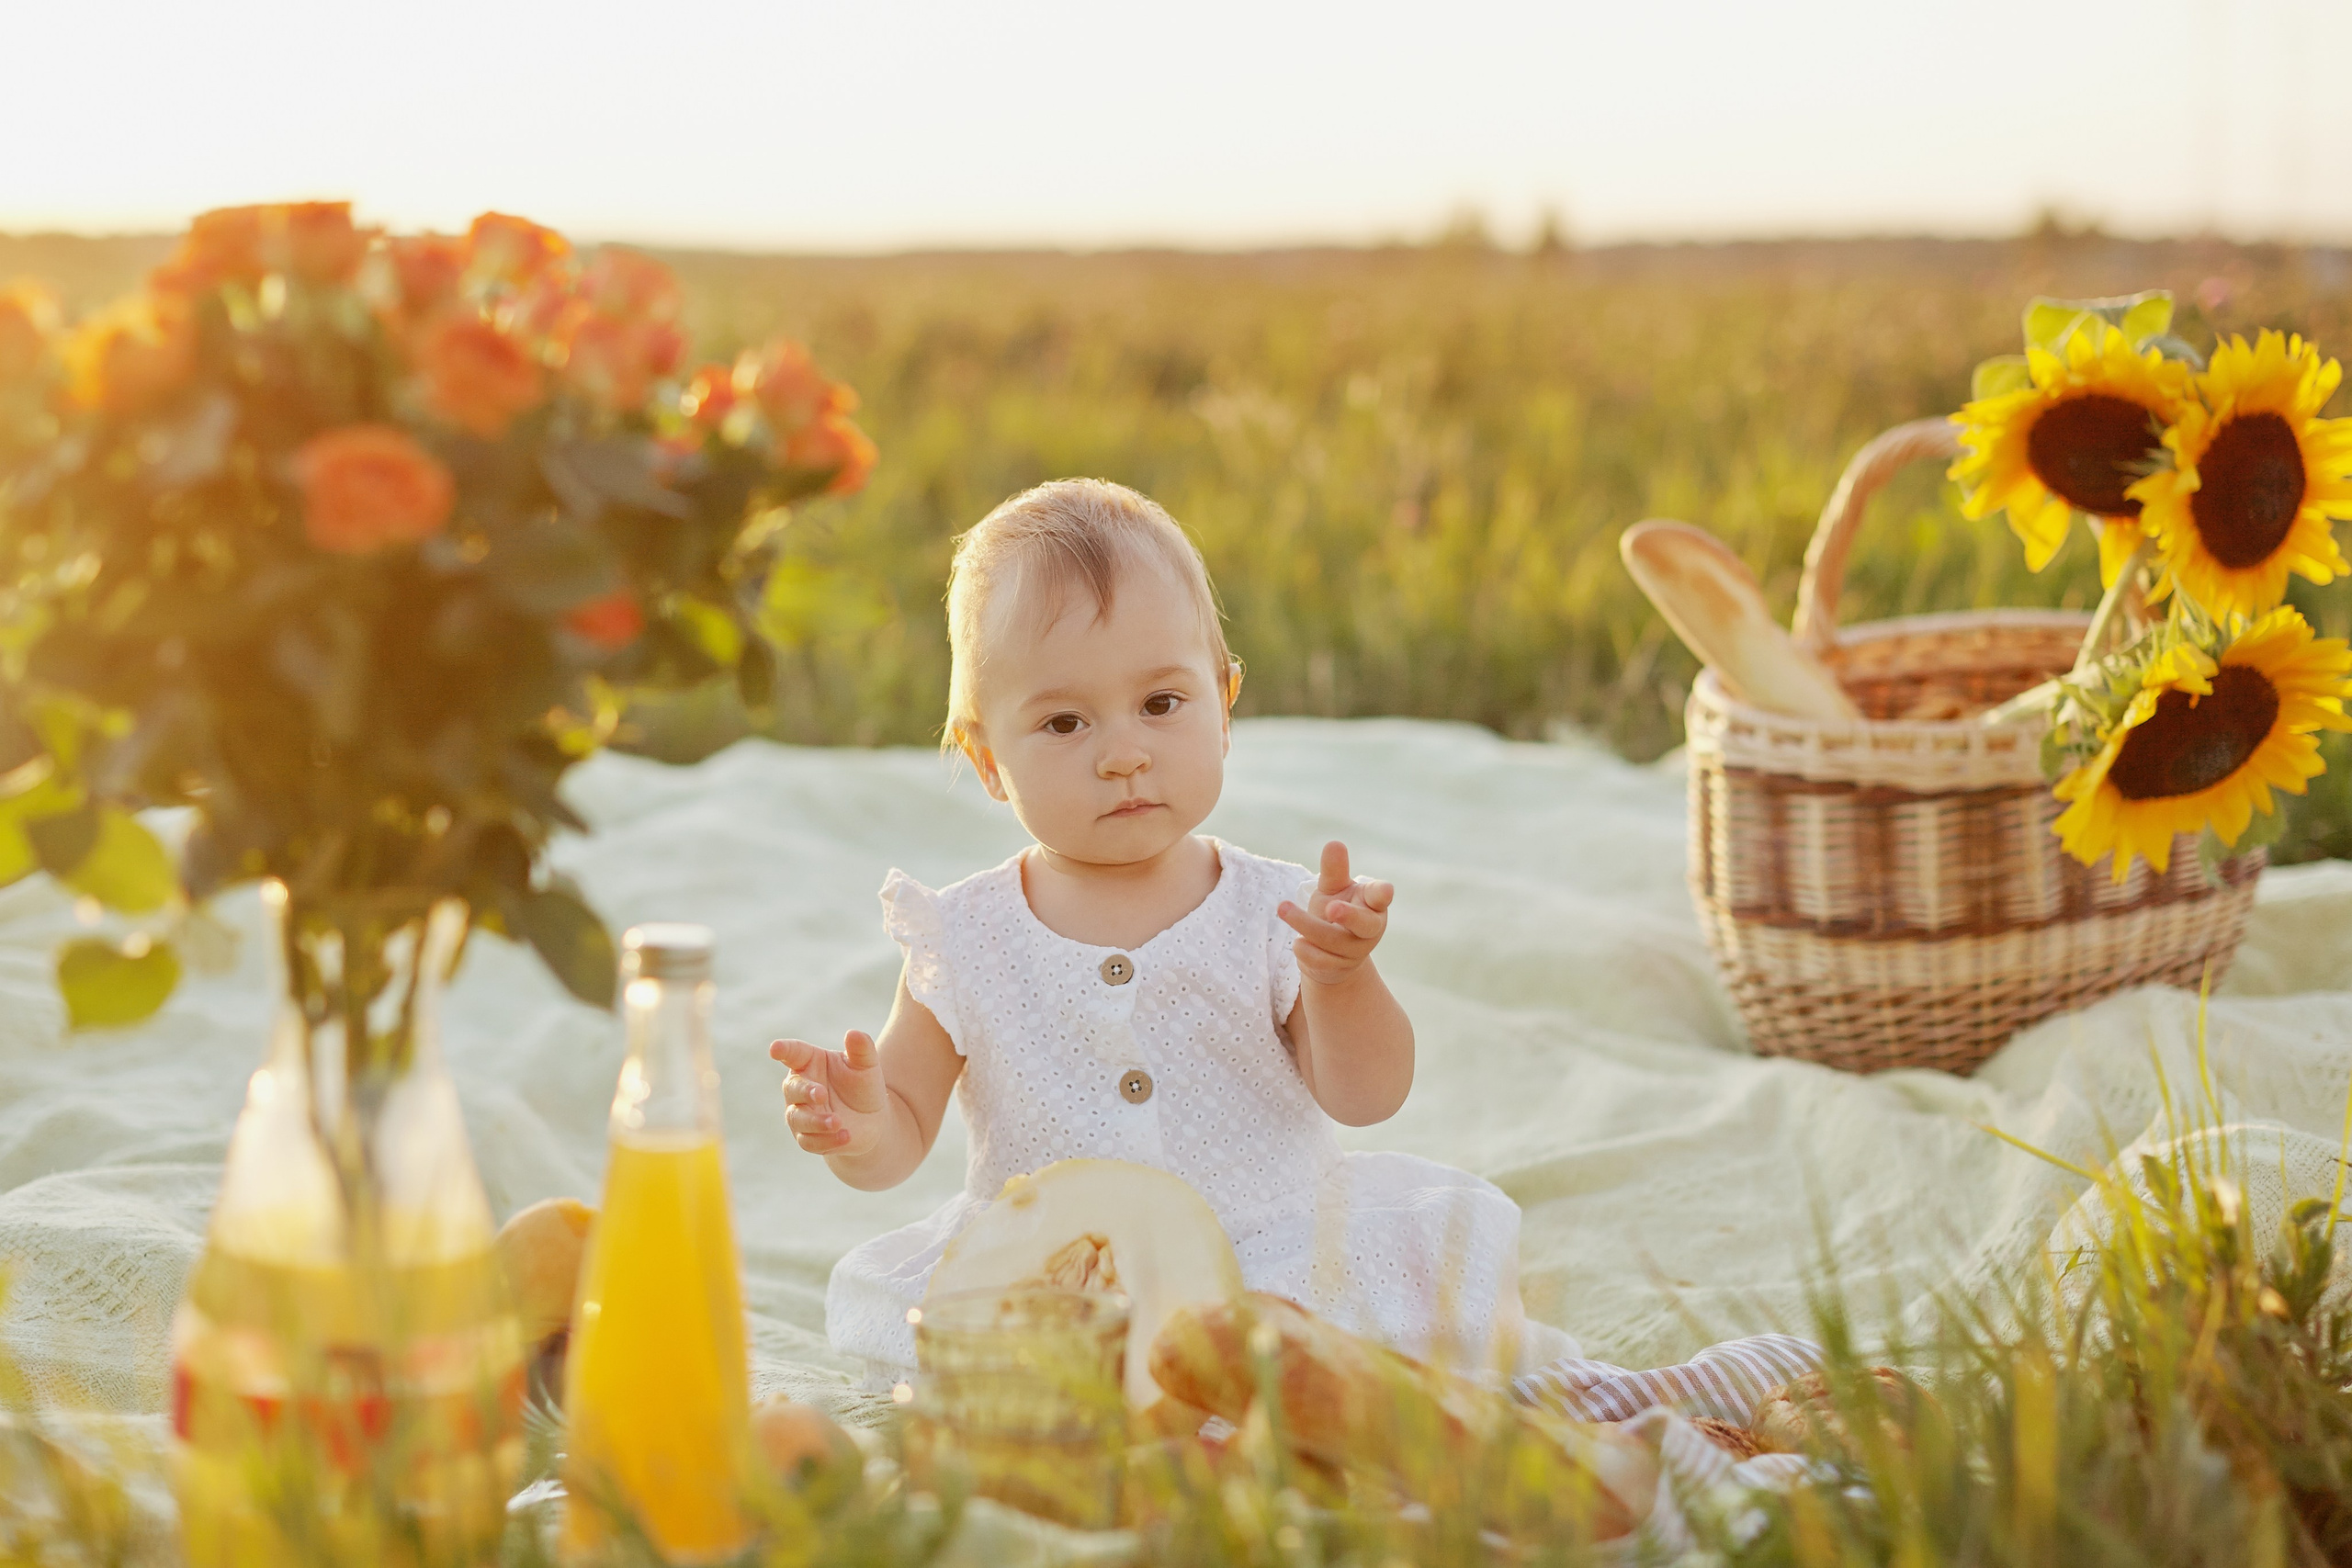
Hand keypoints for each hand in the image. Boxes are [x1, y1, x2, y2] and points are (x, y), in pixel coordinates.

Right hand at [771, 1030, 889, 1156]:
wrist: (872, 1120)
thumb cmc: (863, 1085)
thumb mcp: (867, 1065)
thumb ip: (861, 1048)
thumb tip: (853, 1033)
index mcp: (809, 1062)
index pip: (793, 1053)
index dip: (783, 1050)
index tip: (775, 1049)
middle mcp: (799, 1087)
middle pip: (792, 1088)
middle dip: (805, 1092)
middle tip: (821, 1094)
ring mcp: (800, 1113)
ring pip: (798, 1118)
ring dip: (816, 1121)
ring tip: (837, 1121)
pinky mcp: (808, 1137)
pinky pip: (810, 1141)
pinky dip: (827, 1140)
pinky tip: (845, 1136)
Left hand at [1277, 840, 1393, 986]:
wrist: (1331, 954)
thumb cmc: (1336, 910)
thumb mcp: (1334, 889)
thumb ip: (1334, 870)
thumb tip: (1334, 843)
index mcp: (1372, 904)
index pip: (1381, 897)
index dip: (1383, 893)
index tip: (1385, 890)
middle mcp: (1369, 928)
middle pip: (1364, 924)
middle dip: (1348, 916)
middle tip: (1331, 907)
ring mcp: (1355, 950)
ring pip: (1332, 940)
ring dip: (1305, 925)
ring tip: (1283, 908)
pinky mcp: (1339, 967)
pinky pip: (1321, 960)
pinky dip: (1305, 950)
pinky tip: (1297, 942)